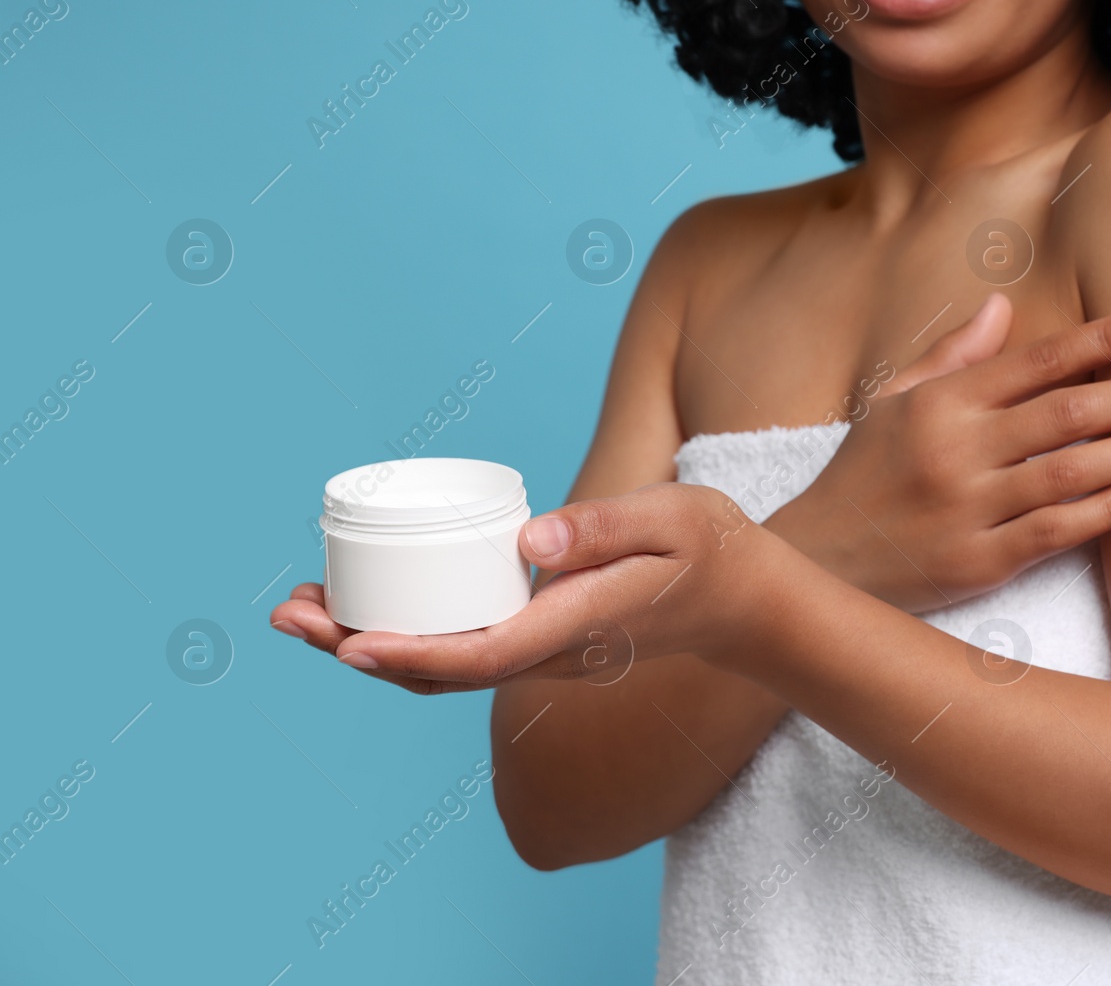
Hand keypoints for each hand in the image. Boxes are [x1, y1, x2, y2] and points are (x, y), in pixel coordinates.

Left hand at [268, 483, 775, 693]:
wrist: (744, 601)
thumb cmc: (711, 550)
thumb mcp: (674, 519)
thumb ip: (605, 527)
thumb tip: (528, 540)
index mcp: (577, 624)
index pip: (482, 653)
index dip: (410, 653)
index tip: (348, 644)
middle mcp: (550, 650)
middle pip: (439, 670)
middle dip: (357, 648)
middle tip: (288, 611)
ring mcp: (542, 650)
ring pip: (442, 664)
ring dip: (367, 643)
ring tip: (304, 607)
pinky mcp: (538, 637)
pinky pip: (459, 647)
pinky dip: (404, 633)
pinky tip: (369, 605)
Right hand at [764, 293, 1110, 611]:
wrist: (817, 566)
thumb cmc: (861, 477)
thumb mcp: (892, 403)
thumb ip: (952, 356)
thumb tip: (1002, 304)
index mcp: (939, 403)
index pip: (1035, 363)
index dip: (1099, 342)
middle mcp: (957, 449)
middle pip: (1067, 413)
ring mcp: (968, 508)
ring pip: (1070, 471)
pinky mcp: (978, 563)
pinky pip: (1056, 531)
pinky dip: (1106, 509)